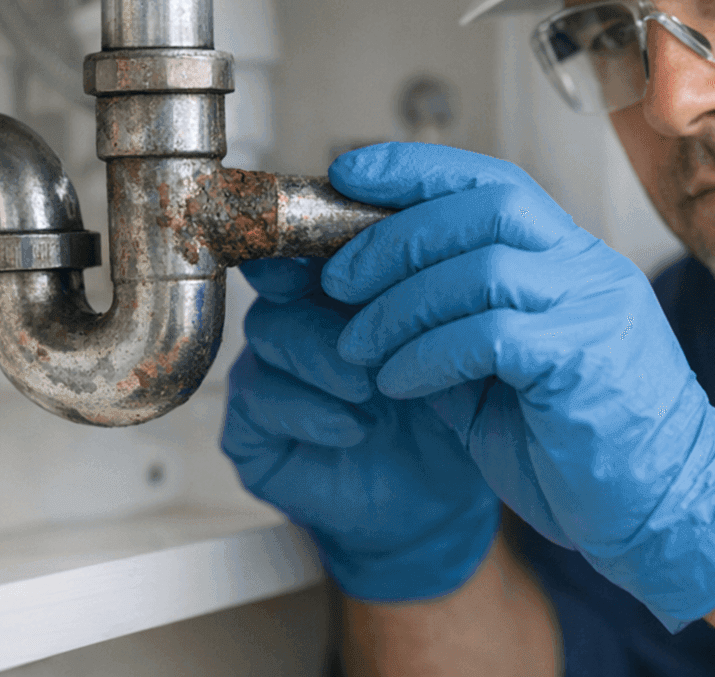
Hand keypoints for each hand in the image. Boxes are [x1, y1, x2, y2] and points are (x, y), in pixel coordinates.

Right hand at [221, 256, 500, 600]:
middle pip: (285, 270)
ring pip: (270, 330)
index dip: (334, 227)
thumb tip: (435, 213)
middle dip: (328, 289)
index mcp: (346, 280)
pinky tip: (355, 428)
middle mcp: (301, 316)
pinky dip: (309, 410)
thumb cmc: (455, 405)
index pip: (321, 232)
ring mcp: (271, 370)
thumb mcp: (462, 330)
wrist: (446, 500)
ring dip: (324, 354)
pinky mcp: (252, 428)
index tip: (367, 238)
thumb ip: (444, 273)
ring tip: (371, 386)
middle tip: (363, 306)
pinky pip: (258, 398)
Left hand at [320, 144, 714, 629]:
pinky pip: (489, 334)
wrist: (672, 513)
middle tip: (337, 279)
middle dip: (395, 235)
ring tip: (358, 345)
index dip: (417, 170)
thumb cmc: (588, 453)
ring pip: (483, 264)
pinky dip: (427, 353)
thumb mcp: (501, 381)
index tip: (350, 174)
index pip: (494, 185)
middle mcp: (589, 271)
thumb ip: (451, 334)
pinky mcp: (585, 358)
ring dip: (401, 302)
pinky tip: (398, 381)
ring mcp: (595, 309)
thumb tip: (365, 306)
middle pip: (486, 206)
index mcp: (573, 264)